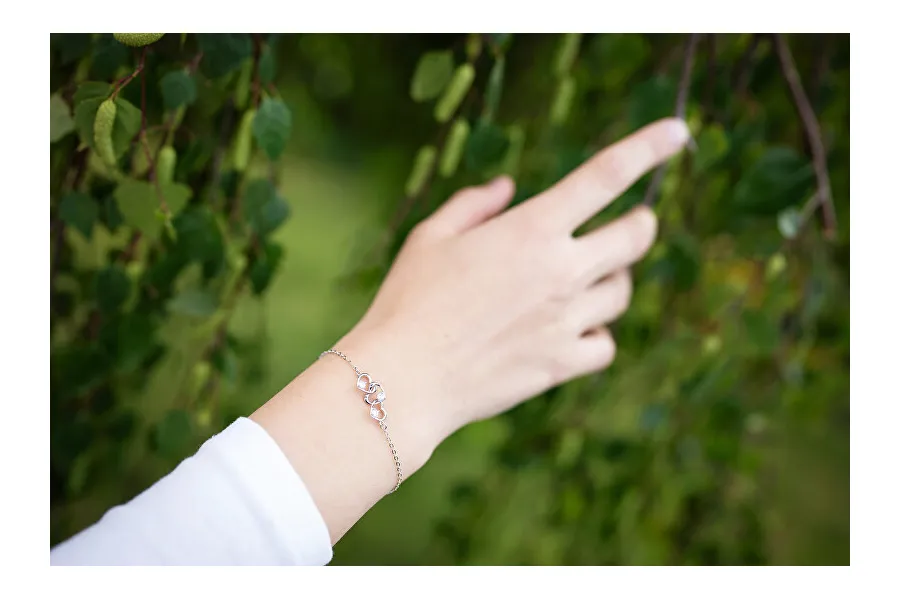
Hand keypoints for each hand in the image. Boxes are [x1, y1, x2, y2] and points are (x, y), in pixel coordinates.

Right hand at [337, 117, 689, 460]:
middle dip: (639, 224)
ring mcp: (566, 320)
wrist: (406, 378)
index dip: (647, 147)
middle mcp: (560, 271)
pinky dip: (596, 332)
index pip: (604, 176)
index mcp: (531, 230)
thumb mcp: (430, 236)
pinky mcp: (561, 364)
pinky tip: (571, 328)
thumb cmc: (408, 301)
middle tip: (630, 224)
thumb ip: (474, 204)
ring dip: (613, 278)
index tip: (677, 131)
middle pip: (636, 237)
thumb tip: (507, 186)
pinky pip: (605, 343)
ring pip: (623, 291)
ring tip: (584, 279)